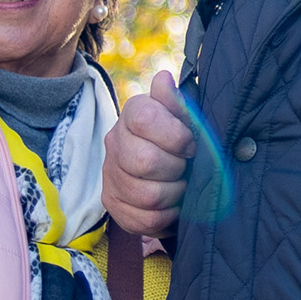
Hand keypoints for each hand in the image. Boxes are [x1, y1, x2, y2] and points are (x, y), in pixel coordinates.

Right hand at [104, 70, 194, 237]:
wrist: (170, 166)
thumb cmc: (182, 137)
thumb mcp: (186, 116)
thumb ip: (176, 100)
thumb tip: (163, 78)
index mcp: (133, 113)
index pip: (146, 119)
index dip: (176, 136)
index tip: (191, 145)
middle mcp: (115, 141)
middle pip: (145, 161)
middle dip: (176, 168)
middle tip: (185, 168)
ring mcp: (110, 174)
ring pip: (146, 195)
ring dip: (174, 194)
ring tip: (180, 186)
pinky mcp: (112, 203)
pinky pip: (144, 220)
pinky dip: (166, 216)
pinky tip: (172, 205)